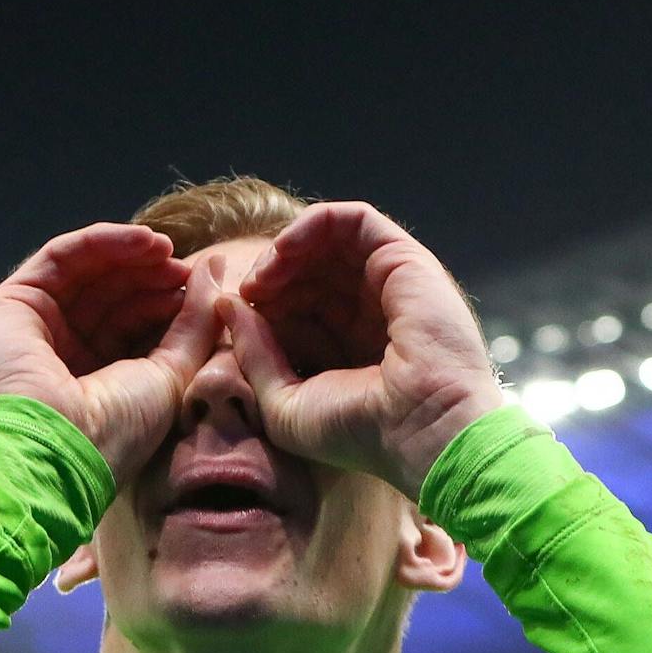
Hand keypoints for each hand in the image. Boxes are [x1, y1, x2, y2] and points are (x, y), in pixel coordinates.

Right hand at [0, 225, 220, 487]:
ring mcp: (37, 328)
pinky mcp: (13, 304)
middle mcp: (65, 354)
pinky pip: (62, 259)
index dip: (168, 302)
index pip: (135, 325)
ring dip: (131, 256)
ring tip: (168, 251)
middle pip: (113, 297)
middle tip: (188, 267)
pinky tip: (142, 242)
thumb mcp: (172, 376)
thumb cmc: (116, 430)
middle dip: (152, 277)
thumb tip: (218, 266)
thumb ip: (196, 322)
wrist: (56, 449)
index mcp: (97, 382)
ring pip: (89, 273)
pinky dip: (102, 242)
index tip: (205, 289)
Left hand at [224, 202, 505, 499]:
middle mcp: (371, 315)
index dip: (263, 309)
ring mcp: (389, 286)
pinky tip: (283, 255)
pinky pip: (351, 220)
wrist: (423, 428)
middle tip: (246, 298)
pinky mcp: (403, 260)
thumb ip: (253, 355)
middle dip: (270, 280)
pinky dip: (310, 227)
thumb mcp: (285, 404)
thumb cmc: (360, 432)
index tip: (238, 323)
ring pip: (327, 245)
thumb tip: (228, 304)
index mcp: (350, 352)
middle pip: (309, 275)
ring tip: (260, 281)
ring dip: (284, 254)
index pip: (299, 311)